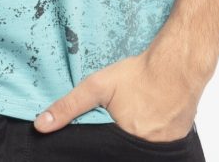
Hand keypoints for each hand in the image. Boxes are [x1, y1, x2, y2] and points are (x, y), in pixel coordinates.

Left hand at [33, 40, 205, 140]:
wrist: (178, 66)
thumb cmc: (138, 75)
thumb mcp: (98, 86)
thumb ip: (69, 106)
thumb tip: (41, 125)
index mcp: (122, 144)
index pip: (102, 153)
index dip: (99, 145)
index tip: (102, 130)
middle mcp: (143, 152)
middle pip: (120, 150)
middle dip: (114, 141)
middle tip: (119, 118)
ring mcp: (162, 149)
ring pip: (139, 148)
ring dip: (133, 136)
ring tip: (133, 116)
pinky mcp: (176, 142)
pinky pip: (157, 145)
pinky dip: (150, 133)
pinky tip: (149, 117)